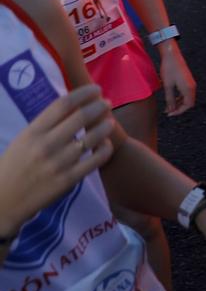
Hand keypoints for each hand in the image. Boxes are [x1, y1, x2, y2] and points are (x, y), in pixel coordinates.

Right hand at [0, 86, 113, 238]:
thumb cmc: (13, 166)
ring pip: (93, 137)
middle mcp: (47, 144)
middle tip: (106, 103)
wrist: (4, 201)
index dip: (84, 93)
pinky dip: (105, 149)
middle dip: (99, 106)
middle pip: (82, 116)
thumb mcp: (23, 140)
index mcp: (33, 132)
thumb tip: (72, 108)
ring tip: (110, 121)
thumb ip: (45, 125)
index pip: (63, 104)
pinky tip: (106, 144)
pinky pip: (96, 160)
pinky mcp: (69, 180)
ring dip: (106, 125)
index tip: (95, 89)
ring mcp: (59, 162)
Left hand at [158, 43, 195, 116]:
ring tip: (169, 105)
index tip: (169, 114)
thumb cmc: (169, 69)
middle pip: (189, 103)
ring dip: (180, 103)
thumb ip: (170, 99)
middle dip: (179, 108)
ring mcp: (191, 83)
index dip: (179, 111)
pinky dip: (180, 97)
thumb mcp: (167, 85)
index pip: (188, 105)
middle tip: (168, 111)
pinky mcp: (188, 80)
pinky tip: (172, 97)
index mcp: (188, 89)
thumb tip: (170, 110)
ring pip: (188, 98)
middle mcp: (192, 86)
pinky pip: (186, 92)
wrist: (172, 55)